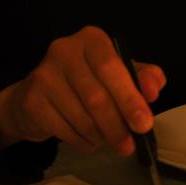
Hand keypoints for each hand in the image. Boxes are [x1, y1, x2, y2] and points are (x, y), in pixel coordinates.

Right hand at [0, 25, 166, 153]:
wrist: (37, 95)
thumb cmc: (86, 82)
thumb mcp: (118, 73)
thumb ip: (141, 77)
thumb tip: (153, 89)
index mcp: (91, 39)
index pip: (112, 68)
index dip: (129, 98)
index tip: (144, 124)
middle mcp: (64, 50)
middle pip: (96, 97)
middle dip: (117, 126)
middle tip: (129, 145)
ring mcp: (44, 75)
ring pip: (82, 117)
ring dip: (101, 136)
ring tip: (108, 140)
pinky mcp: (31, 100)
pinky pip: (64, 130)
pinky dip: (82, 141)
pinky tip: (88, 140)